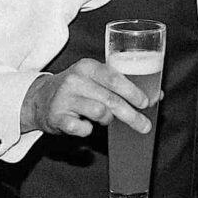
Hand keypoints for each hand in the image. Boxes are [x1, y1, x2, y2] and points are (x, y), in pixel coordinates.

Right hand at [19, 59, 153, 136]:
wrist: (40, 99)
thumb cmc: (77, 89)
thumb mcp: (96, 80)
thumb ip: (122, 85)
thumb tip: (157, 94)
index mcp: (88, 67)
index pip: (114, 78)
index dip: (133, 91)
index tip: (146, 103)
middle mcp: (75, 80)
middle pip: (110, 99)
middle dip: (131, 115)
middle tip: (144, 126)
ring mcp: (64, 98)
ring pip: (99, 113)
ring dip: (107, 120)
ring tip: (105, 119)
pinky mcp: (56, 116)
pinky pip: (81, 128)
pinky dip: (87, 130)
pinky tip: (85, 125)